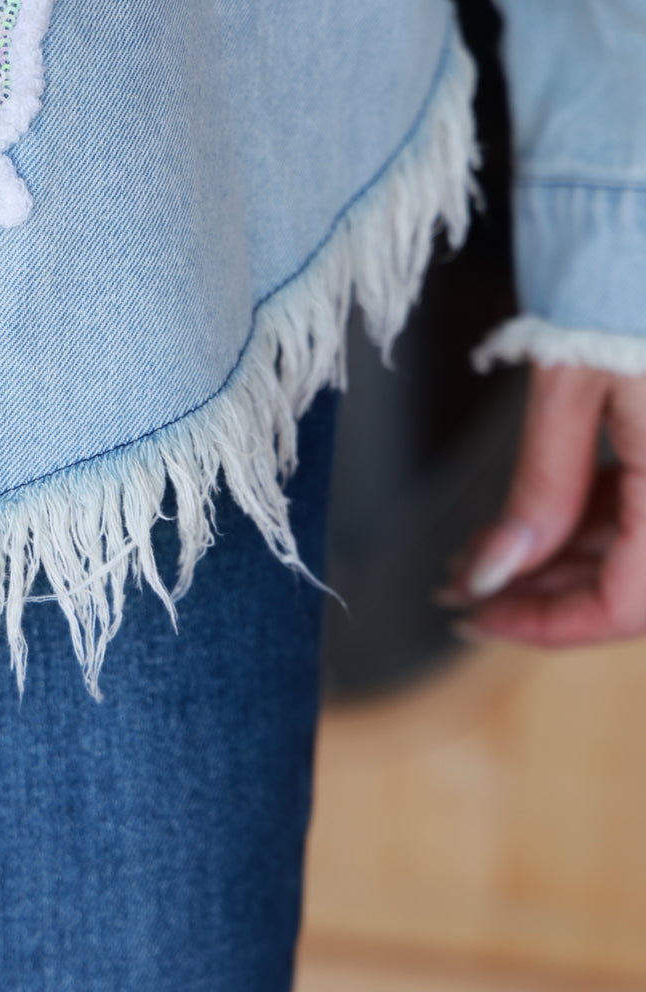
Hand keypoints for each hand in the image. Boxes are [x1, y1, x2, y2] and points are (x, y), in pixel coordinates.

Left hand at [436, 362, 645, 645]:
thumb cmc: (627, 274)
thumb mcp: (573, 384)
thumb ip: (539, 492)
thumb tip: (492, 578)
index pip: (627, 604)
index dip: (545, 625)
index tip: (471, 617)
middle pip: (629, 586)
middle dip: (537, 594)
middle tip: (456, 590)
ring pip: (633, 552)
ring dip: (553, 563)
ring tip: (472, 559)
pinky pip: (640, 509)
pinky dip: (579, 524)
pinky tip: (520, 527)